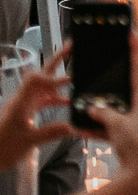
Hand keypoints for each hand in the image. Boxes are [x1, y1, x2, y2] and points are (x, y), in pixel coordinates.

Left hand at [0, 49, 73, 167]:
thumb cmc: (3, 148)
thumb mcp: (28, 142)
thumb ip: (51, 132)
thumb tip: (73, 126)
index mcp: (21, 103)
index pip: (37, 80)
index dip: (54, 78)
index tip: (71, 79)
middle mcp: (22, 100)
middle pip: (41, 74)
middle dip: (56, 60)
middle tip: (71, 46)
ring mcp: (24, 105)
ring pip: (43, 87)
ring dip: (58, 79)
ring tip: (75, 73)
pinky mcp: (25, 113)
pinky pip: (43, 100)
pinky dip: (55, 98)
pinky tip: (67, 102)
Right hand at [90, 36, 137, 194]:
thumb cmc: (135, 146)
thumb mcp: (117, 126)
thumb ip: (104, 114)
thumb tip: (93, 108)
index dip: (135, 52)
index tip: (132, 35)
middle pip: (130, 87)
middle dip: (118, 77)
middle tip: (110, 63)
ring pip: (119, 109)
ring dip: (103, 108)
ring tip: (87, 102)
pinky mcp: (130, 137)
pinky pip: (113, 128)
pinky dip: (100, 128)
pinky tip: (82, 130)